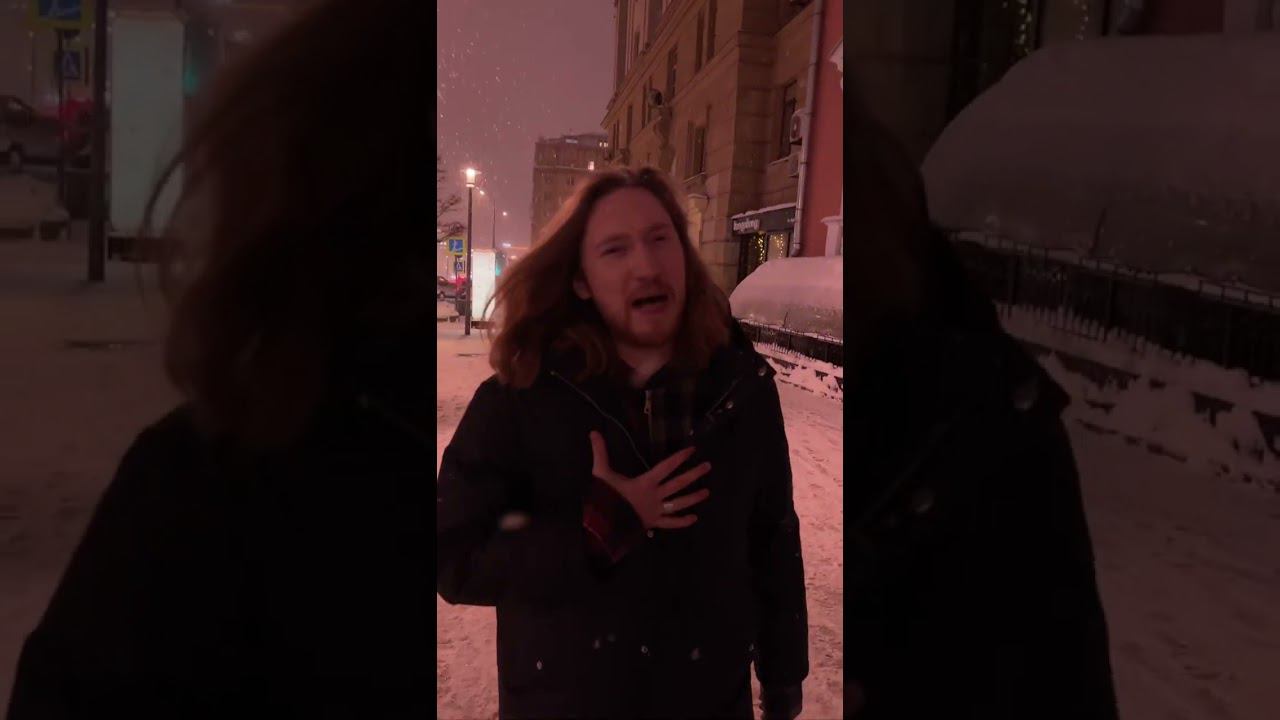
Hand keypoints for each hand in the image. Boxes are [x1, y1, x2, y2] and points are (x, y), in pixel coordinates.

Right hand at [588, 431, 710, 529]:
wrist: (602, 525)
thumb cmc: (604, 498)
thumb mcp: (601, 473)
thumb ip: (600, 452)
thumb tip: (593, 432)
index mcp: (645, 482)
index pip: (666, 466)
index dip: (680, 457)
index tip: (692, 450)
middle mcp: (655, 496)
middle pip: (678, 484)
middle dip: (694, 474)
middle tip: (708, 466)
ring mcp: (656, 511)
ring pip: (679, 504)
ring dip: (693, 498)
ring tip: (707, 492)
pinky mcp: (653, 523)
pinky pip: (670, 523)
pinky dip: (682, 522)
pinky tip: (694, 518)